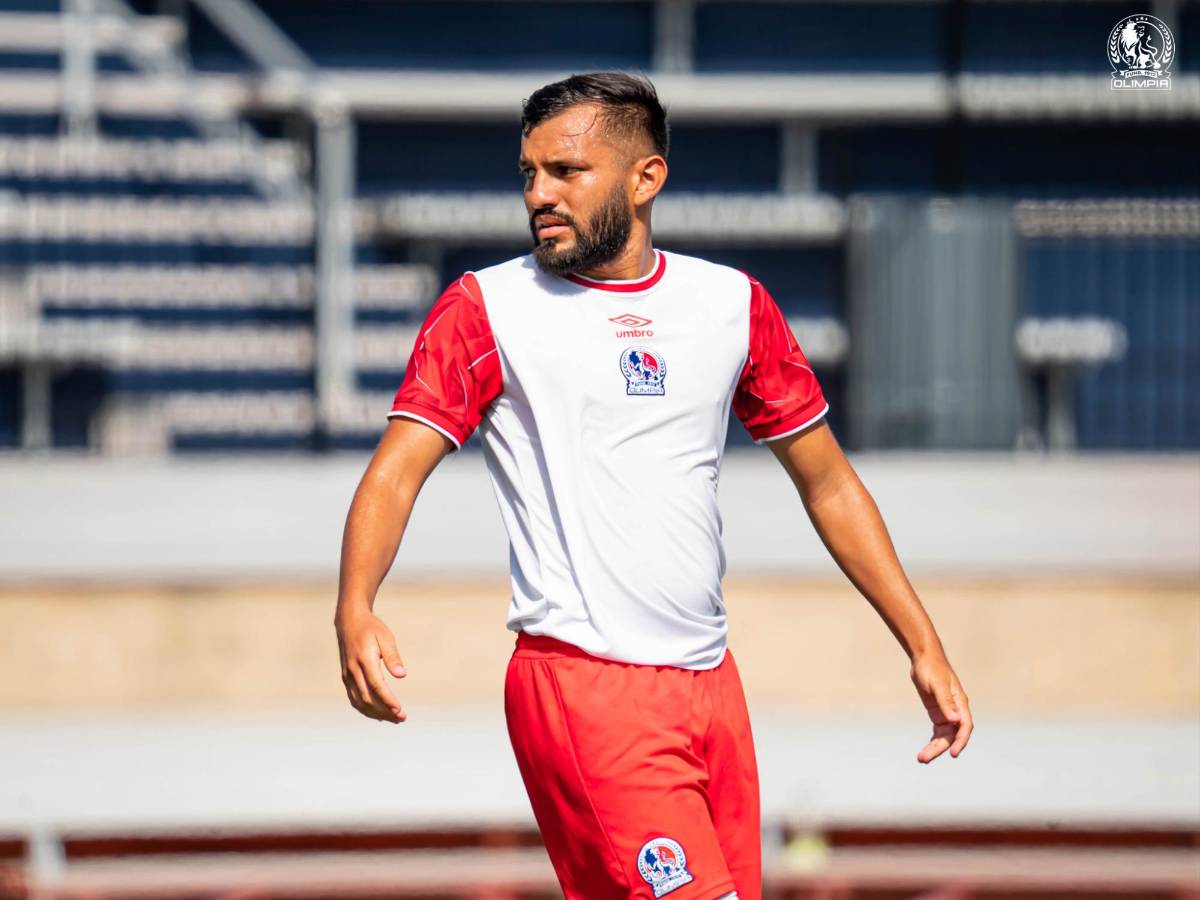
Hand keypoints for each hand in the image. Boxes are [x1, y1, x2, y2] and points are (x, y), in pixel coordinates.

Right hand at [335, 608, 406, 722]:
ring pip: (359, 702)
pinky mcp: (346, 678)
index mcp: (364, 659)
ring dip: (376, 713)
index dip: (387, 699)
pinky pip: (354, 698)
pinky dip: (366, 709)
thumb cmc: (371, 628)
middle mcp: (353, 670)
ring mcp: (347, 675)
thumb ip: (393, 656)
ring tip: (394, 719)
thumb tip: (402, 675)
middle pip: (368, 698)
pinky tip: (379, 715)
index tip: (399, 710)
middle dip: (385, 711)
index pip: (376, 685)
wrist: (349, 621)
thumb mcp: (386, 637)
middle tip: (402, 718)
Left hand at [910, 651, 972, 763]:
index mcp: (960, 703)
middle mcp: (956, 711)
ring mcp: (947, 713)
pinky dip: (933, 742)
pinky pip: (938, 733)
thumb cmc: (932, 668)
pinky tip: (924, 751)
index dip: (961, 741)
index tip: (953, 754)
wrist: (924, 658)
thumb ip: (945, 702)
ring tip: (921, 759)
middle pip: (952, 736)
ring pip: (944, 737)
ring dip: (934, 748)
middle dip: (940, 749)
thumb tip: (954, 719)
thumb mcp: (936, 684)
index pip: (964, 727)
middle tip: (924, 759)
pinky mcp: (938, 713)